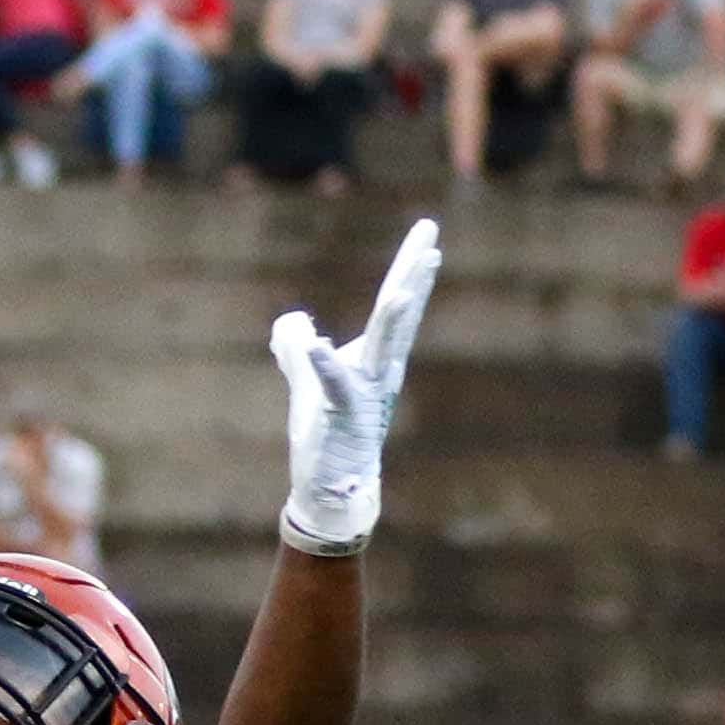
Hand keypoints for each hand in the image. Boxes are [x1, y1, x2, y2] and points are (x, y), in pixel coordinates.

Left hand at [274, 222, 443, 556]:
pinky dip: (325, 365)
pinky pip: (335, 387)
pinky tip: (317, 344)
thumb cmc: (326, 438)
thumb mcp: (307, 385)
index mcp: (373, 360)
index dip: (409, 269)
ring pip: (381, 350)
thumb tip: (293, 320)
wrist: (329, 490)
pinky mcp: (343, 419)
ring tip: (403, 289)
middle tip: (431, 241)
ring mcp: (365, 395)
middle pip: (397, 317)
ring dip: (392, 320)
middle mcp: (377, 373)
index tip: (429, 234)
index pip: (393, 307)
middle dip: (413, 278)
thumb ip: (298, 350)